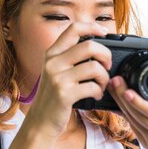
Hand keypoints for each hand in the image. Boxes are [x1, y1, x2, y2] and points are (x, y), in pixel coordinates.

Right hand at [26, 22, 111, 138]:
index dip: (93, 27)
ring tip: (102, 85)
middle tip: (107, 65)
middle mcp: (53, 62)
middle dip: (106, 55)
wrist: (40, 121)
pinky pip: (92, 86)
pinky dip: (99, 91)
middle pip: (89, 46)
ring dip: (105, 77)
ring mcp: (58, 78)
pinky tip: (96, 95)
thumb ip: (69, 57)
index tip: (105, 33)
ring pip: (94, 67)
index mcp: (52, 53)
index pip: (74, 28)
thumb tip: (96, 45)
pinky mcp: (64, 94)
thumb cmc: (53, 96)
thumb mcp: (55, 71)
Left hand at [108, 65, 147, 148]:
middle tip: (115, 81)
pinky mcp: (143, 143)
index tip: (128, 91)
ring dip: (120, 102)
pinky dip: (121, 110)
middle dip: (124, 98)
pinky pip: (130, 124)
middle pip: (139, 116)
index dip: (140, 103)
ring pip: (131, 120)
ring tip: (113, 86)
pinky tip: (115, 98)